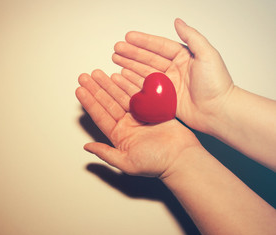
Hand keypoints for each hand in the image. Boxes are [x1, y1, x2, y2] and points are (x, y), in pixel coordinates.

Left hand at [76, 69, 200, 177]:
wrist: (181, 158)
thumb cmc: (156, 163)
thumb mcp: (127, 162)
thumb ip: (106, 153)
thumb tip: (87, 147)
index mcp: (119, 135)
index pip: (100, 116)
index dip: (89, 103)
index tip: (79, 90)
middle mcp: (127, 124)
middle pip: (108, 102)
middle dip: (96, 89)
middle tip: (85, 76)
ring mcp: (140, 115)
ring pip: (121, 95)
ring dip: (109, 84)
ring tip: (98, 73)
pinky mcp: (153, 108)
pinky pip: (139, 93)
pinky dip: (129, 83)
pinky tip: (119, 75)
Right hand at [112, 18, 233, 134]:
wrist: (219, 111)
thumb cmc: (217, 84)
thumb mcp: (207, 54)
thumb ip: (192, 36)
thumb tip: (178, 21)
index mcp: (183, 57)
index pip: (159, 46)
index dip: (143, 41)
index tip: (128, 37)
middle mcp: (174, 70)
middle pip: (148, 59)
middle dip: (131, 53)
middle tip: (117, 49)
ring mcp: (168, 85)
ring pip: (144, 72)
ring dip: (129, 66)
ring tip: (115, 60)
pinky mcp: (164, 99)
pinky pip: (145, 89)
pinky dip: (132, 83)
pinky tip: (123, 77)